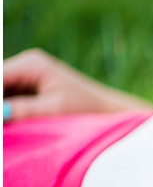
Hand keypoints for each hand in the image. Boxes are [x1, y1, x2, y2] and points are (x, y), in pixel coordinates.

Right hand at [3, 48, 152, 120]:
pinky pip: (9, 97)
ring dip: (4, 106)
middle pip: (0, 82)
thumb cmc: (86, 109)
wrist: (107, 111)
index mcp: (32, 63)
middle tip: (5, 122)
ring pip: (3, 90)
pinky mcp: (29, 87)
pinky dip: (8, 108)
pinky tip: (11, 122)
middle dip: (0, 101)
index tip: (1, 115)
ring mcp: (27, 75)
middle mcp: (26, 64)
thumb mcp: (53, 110)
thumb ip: (22, 110)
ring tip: (9, 123)